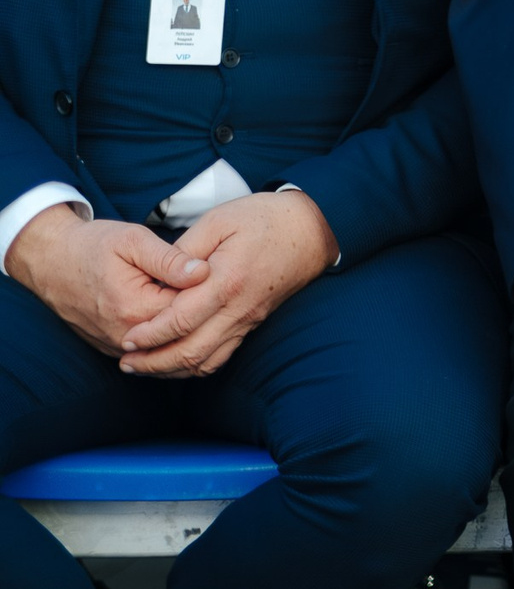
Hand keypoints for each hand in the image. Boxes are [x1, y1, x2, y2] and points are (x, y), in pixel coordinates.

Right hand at [5, 203, 206, 357]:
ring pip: (168, 346)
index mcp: (136, 308)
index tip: (223, 272)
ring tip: (199, 300)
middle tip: (214, 286)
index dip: (211, 293)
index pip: (191, 311)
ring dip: (187, 327)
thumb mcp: (133, 240)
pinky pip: (150, 351)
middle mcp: (126, 335)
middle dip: (202, 312)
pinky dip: (169, 337)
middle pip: (183, 333)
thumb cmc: (92, 246)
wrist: (49, 261)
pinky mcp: (112, 348)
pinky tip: (182, 316)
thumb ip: (170, 259)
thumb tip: (204, 272)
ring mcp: (117, 346)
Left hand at [117, 192, 335, 376]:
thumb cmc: (264, 218)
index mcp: (226, 280)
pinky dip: (197, 365)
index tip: (126, 339)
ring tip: (144, 367)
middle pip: (191, 351)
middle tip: (126, 362)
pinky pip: (224, 355)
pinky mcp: (254, 322)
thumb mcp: (218, 221)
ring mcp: (248, 318)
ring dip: (172, 369)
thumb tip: (158, 278)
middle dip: (154, 362)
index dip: (149, 335)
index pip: (179, 320)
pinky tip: (177, 361)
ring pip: (207, 360)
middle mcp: (238, 307)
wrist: (312, 228)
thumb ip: (185, 251)